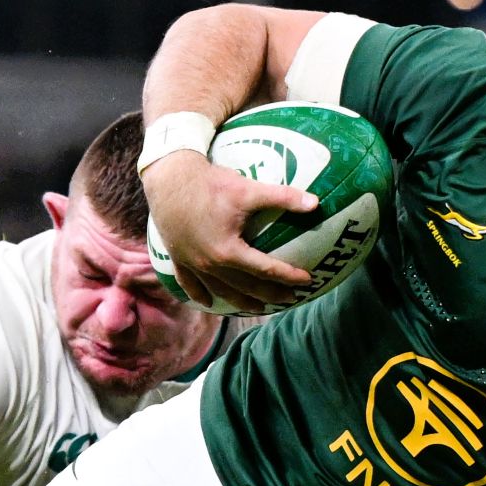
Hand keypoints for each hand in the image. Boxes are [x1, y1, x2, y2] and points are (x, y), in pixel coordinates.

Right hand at [141, 150, 316, 313]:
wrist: (169, 179)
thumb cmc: (210, 184)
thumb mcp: (248, 190)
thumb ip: (283, 198)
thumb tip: (316, 203)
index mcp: (229, 252)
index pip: (266, 270)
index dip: (289, 276)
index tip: (307, 281)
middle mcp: (210, 265)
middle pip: (245, 287)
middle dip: (270, 295)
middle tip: (290, 298)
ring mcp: (192, 265)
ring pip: (219, 291)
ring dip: (240, 301)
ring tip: (257, 307)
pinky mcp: (178, 258)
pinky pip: (190, 285)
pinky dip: (200, 295)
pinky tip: (208, 303)